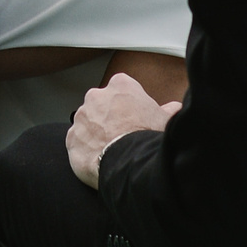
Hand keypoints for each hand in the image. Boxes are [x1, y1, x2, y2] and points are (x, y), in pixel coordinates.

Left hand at [66, 72, 180, 188]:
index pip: (122, 88)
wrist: (128, 161)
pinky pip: (77, 140)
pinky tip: (98, 157)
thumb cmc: (147, 136)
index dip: (129, 104)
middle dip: (109, 116)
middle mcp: (96, 96)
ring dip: (95, 132)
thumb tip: (175, 108)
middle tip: (122, 133)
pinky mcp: (71, 137)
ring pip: (88, 122)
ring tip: (111, 148)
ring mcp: (81, 116)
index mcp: (120, 85)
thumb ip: (168, 110)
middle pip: (101, 103)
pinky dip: (85, 148)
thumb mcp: (165, 120)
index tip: (134, 117)